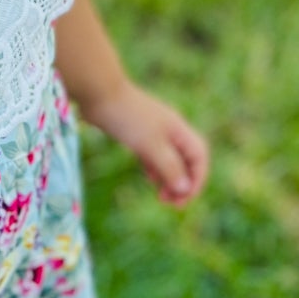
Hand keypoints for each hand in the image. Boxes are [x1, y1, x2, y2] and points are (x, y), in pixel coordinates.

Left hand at [81, 79, 209, 207]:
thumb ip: (169, 167)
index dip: (196, 180)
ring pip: (170, 159)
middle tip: (171, 204)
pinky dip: (155, 168)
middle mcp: (171, 130)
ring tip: (161, 196)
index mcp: (179, 130)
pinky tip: (150, 178)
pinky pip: (154, 155)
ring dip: (169, 179)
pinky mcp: (138, 133)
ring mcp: (154, 131)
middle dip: (183, 184)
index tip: (182, 200)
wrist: (99, 93)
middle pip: (187, 160)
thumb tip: (185, 188)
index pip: (199, 158)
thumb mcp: (150, 145)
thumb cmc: (127, 117)